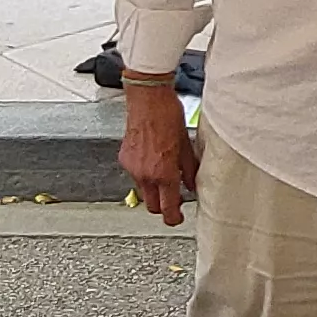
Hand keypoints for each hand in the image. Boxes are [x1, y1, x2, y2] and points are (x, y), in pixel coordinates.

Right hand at [118, 81, 197, 225]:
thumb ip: (189, 170)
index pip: (166, 209)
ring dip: (154, 188)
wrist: (147, 97)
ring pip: (143, 190)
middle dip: (162, 206)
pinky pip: (135, 174)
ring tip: (165, 171)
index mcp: (163, 173)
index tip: (178, 218)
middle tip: (174, 198)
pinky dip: (145, 172)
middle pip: (152, 206)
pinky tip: (153, 158)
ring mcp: (132, 167)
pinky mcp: (124, 158)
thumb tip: (191, 186)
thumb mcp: (186, 145)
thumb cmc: (168, 115)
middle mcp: (145, 174)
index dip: (173, 218)